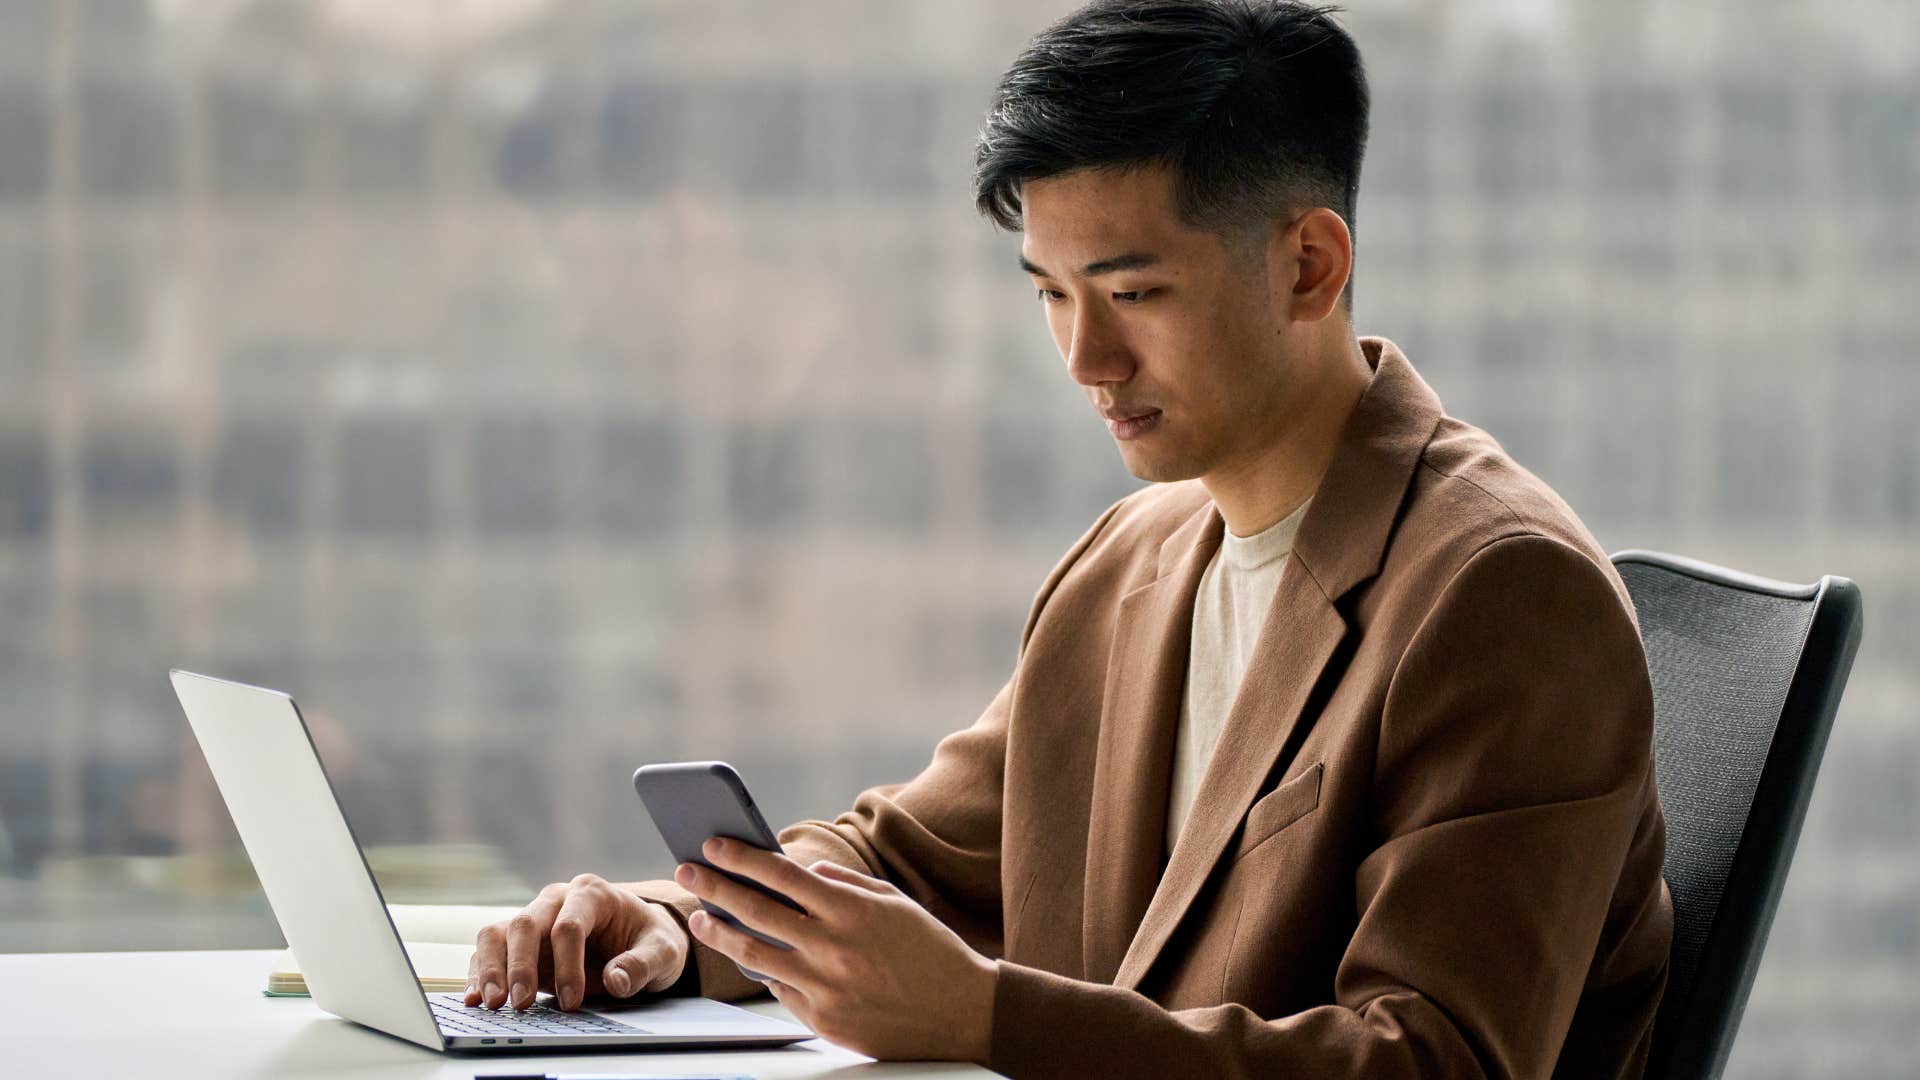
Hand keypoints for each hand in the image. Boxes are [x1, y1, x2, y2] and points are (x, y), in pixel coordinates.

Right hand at [466, 873, 689, 1010]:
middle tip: (520, 1004)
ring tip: (493, 1003)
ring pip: (498, 933)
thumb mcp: (663, 951)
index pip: (570, 924)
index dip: (568, 964)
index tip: (572, 1000)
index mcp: (592, 894)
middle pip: (526, 924)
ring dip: (491, 968)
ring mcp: (535, 919)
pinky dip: (479, 973)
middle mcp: (557, 900)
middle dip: (520, 965)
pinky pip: (490, 952)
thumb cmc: (650, 940)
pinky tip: (476, 998)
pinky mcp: (519, 943)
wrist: (640, 938)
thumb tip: (615, 981)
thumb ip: (642, 964)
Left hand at [676, 838, 997, 1062]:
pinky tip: (748, 957)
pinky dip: (763, 971)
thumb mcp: (894, 903)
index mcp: (853, 910)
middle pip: (757, 911)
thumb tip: (801, 871)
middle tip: (687, 871)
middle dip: (716, 887)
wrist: (963, 1012)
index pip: (783, 875)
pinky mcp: (825, 1021)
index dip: (743, 857)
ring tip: (702, 918)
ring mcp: (827, 987)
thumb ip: (844, 884)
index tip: (714, 845)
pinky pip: (781, 990)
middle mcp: (834, 947)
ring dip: (722, 934)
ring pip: (756, 955)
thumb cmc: (930, 951)